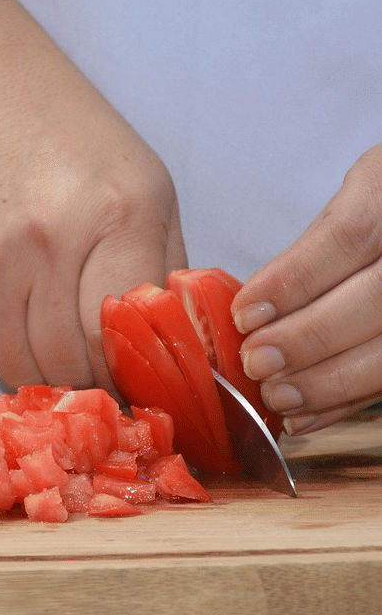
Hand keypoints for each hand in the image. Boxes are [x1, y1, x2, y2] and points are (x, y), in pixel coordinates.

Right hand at [0, 49, 187, 391]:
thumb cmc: (74, 143)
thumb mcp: (148, 187)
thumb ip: (165, 268)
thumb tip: (173, 350)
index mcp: (121, 217)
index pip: (122, 338)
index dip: (126, 374)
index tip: (128, 376)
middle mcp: (51, 241)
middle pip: (65, 363)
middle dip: (81, 378)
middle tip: (87, 365)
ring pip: (13, 366)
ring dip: (33, 370)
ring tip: (44, 341)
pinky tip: (2, 324)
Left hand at [233, 143, 381, 434]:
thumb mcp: (358, 199)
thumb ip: (311, 252)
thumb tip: (248, 313)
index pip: (350, 235)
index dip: (295, 278)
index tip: (246, 311)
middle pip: (375, 299)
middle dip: (309, 338)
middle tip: (257, 361)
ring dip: (330, 382)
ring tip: (278, 396)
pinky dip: (347, 402)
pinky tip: (306, 415)